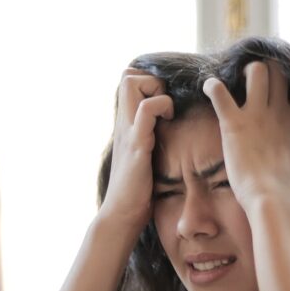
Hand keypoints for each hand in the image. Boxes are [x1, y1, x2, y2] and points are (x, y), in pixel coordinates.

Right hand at [99, 68, 173, 232]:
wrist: (121, 215)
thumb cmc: (136, 192)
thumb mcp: (142, 157)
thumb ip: (148, 140)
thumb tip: (167, 134)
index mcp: (125, 125)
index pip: (128, 80)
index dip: (148, 81)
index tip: (165, 102)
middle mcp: (123, 123)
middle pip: (127, 75)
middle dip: (151, 80)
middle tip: (166, 104)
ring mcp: (128, 132)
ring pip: (131, 84)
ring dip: (156, 90)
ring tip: (167, 113)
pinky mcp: (136, 144)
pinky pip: (145, 110)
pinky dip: (161, 106)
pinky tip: (168, 122)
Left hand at [202, 61, 289, 207]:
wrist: (274, 198)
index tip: (283, 88)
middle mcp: (279, 111)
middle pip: (279, 71)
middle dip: (268, 70)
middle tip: (256, 80)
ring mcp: (257, 115)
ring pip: (257, 71)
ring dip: (245, 71)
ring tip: (237, 80)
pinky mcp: (234, 123)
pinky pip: (219, 92)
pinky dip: (212, 86)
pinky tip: (208, 87)